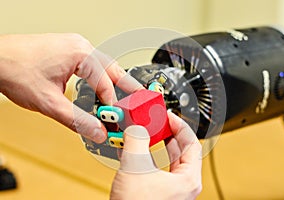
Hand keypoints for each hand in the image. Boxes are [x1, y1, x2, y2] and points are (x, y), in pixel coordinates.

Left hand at [0, 34, 142, 142]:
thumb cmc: (14, 69)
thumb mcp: (49, 102)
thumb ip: (76, 120)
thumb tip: (96, 131)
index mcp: (80, 53)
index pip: (106, 82)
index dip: (113, 103)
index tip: (118, 119)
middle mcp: (80, 46)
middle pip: (112, 68)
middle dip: (127, 85)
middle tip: (142, 98)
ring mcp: (74, 47)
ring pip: (103, 66)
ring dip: (114, 81)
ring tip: (126, 94)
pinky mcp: (68, 51)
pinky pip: (92, 64)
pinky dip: (100, 77)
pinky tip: (103, 86)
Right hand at [110, 112, 201, 199]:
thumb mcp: (135, 166)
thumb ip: (137, 140)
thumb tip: (136, 128)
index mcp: (188, 179)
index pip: (191, 143)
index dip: (180, 125)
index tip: (168, 116)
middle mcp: (184, 185)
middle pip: (181, 150)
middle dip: (168, 133)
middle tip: (158, 122)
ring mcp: (172, 191)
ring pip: (169, 160)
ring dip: (158, 144)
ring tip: (149, 133)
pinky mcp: (160, 193)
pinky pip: (159, 169)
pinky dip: (149, 157)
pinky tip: (138, 150)